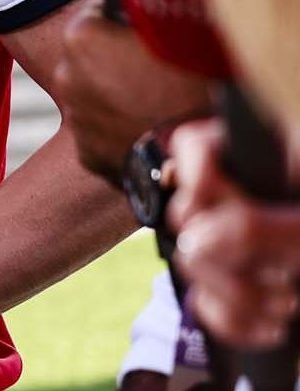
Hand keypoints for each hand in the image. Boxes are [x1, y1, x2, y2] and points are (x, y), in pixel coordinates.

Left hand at [54, 0, 210, 181]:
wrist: (199, 158)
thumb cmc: (196, 86)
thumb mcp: (179, 31)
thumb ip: (150, 8)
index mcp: (80, 36)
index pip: (97, 13)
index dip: (126, 21)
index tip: (150, 32)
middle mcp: (64, 74)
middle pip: (92, 56)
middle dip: (117, 59)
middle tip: (159, 70)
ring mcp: (74, 116)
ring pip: (97, 94)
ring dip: (118, 95)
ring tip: (160, 104)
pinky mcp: (86, 152)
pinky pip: (104, 132)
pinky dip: (122, 130)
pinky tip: (152, 130)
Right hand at [168, 118, 299, 347]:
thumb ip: (254, 229)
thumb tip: (194, 242)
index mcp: (254, 162)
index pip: (192, 147)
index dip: (196, 178)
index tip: (220, 206)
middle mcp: (232, 197)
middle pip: (184, 216)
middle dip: (229, 256)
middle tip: (281, 271)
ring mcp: (224, 241)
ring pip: (190, 266)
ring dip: (241, 297)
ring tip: (288, 303)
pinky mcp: (227, 284)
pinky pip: (204, 305)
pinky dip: (237, 323)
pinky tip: (272, 326)